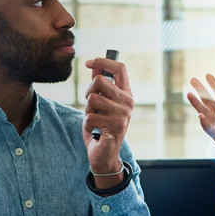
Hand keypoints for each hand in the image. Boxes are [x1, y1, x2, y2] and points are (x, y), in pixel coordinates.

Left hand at [82, 57, 132, 173]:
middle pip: (100, 80)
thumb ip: (99, 86)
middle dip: (88, 91)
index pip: (120, 68)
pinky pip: (89, 116)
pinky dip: (86, 124)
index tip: (88, 62)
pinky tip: (94, 130)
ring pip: (92, 98)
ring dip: (87, 110)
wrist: (105, 155)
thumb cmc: (101, 127)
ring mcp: (122, 115)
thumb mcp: (100, 104)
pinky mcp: (114, 127)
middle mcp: (128, 102)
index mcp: (126, 94)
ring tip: (95, 119)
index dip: (103, 61)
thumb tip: (94, 65)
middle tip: (91, 105)